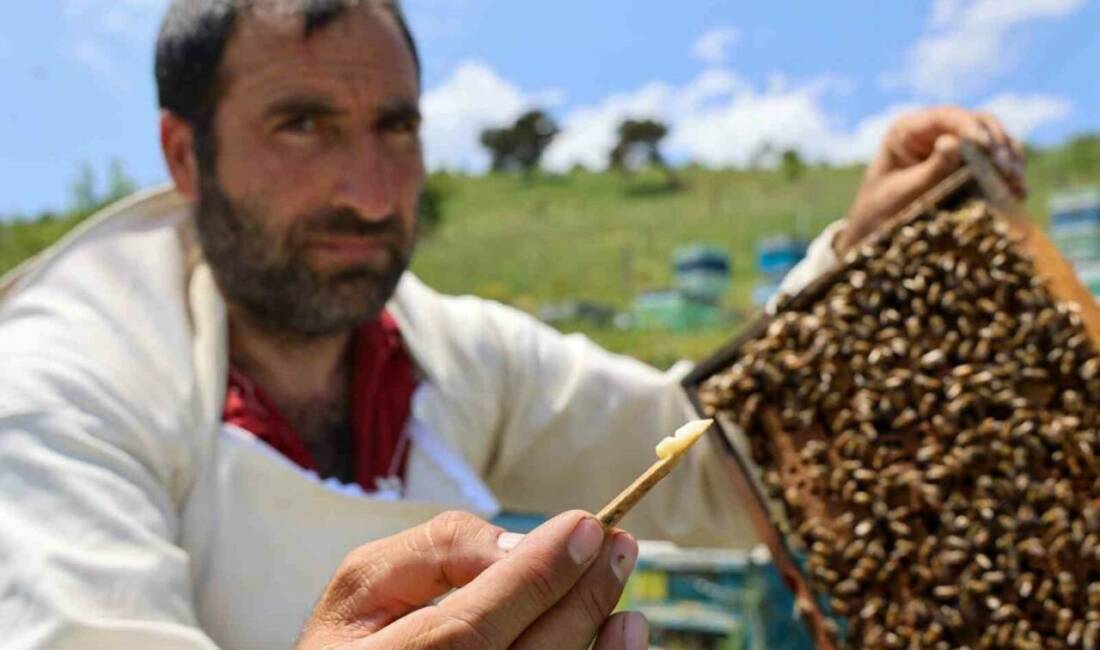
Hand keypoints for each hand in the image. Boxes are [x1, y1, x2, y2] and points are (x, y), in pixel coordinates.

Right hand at [295, 510, 646, 649]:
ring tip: (619, 578)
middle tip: (617, 541)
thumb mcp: (362, 586)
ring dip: (596, 630)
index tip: (585, 526)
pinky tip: (623, 629)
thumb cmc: (353, 643)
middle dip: (580, 594)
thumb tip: (516, 546)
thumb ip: (433, 553)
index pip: (468, 628)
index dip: (534, 576)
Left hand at [837, 106, 1025, 254]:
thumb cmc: (879, 211)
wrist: (874, 232)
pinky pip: (994, 161)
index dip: (970, 127)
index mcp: (907, 130)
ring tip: (1017, 184)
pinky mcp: (965, 164)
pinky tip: (1017, 192)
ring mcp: (952, 145)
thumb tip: (952, 141)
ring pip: (992, 139)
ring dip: (1009, 159)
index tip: (986, 148)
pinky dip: (1007, 173)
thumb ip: (929, 169)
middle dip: (997, 144)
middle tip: (1008, 170)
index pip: (946, 116)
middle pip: (977, 122)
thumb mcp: (902, 193)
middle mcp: (932, 131)